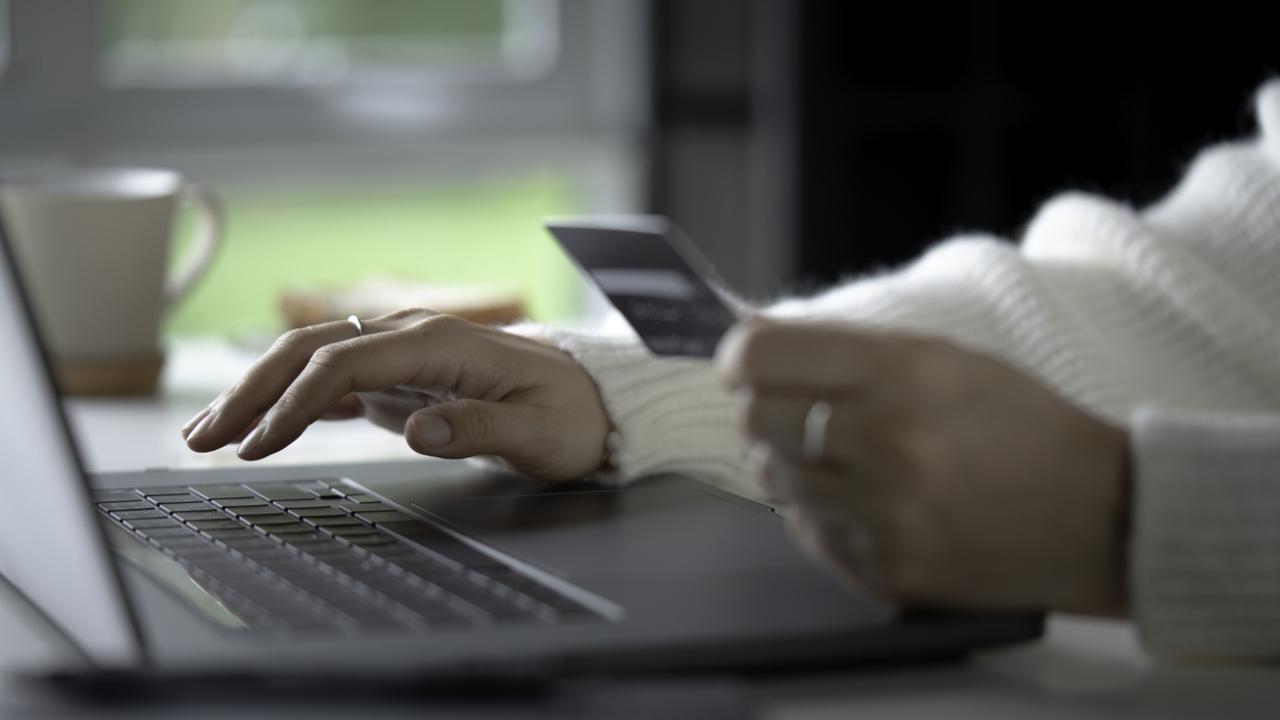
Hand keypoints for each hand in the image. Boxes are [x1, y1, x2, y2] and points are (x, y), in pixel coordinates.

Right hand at [181, 309, 611, 481]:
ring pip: (313, 360)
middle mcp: (414, 337)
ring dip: (258, 392)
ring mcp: (404, 353)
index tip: (260, 443)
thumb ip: (480, 428)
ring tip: (207, 432)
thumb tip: (420, 429)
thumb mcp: (540, 432)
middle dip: (252, 391)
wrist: (594, 400)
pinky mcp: (402, 377)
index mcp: (442, 343)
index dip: (296, 402)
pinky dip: (290, 402)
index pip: (346, 362)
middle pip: (313, 352)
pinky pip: (334, 381)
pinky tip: (259, 425)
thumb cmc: (571, 416)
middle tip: (201, 437)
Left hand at [717, 319, 1129, 614]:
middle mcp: (885, 441)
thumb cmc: (1021, 425)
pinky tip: (867, 502)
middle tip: (798, 412)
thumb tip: (750, 339)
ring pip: (773, 478)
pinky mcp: (885, 570)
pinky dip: (820, 513)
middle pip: (753, 418)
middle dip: (764, 410)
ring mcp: (883, 514)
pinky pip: (806, 532)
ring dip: (793, 464)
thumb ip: (846, 348)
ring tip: (847, 459)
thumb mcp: (944, 358)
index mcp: (901, 372)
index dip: (740, 357)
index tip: (745, 364)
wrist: (1104, 518)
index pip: (760, 356)